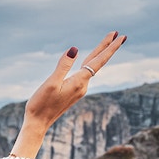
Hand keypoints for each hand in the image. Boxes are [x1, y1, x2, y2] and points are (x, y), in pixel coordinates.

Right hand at [10, 31, 126, 158]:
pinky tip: (89, 62)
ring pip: (91, 68)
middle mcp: (82, 86)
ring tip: (107, 43)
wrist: (37, 123)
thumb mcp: (50, 83)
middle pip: (97, 63)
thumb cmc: (41, 105)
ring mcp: (78, 90)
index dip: (110, 48)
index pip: (98, 61)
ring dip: (99, 55)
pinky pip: (84, 74)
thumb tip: (74, 49)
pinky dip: (90, 64)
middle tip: (119, 35)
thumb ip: (63, 66)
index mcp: (79, 82)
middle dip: (108, 48)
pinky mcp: (73, 93)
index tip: (121, 36)